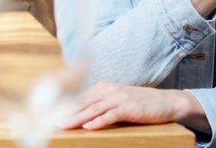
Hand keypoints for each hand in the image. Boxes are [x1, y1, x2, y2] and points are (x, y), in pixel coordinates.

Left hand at [59, 82, 207, 131]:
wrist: (165, 102)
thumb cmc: (139, 104)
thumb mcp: (118, 100)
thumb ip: (101, 104)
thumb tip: (81, 115)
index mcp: (103, 87)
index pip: (79, 98)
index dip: (64, 107)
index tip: (49, 115)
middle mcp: (109, 90)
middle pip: (83, 103)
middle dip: (65, 114)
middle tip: (50, 123)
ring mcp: (119, 98)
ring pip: (93, 109)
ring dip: (77, 118)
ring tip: (64, 126)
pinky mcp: (129, 107)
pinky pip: (111, 115)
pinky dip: (99, 121)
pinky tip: (88, 127)